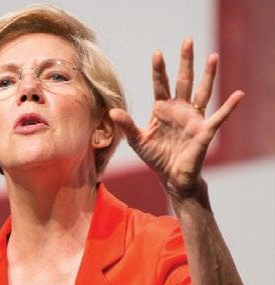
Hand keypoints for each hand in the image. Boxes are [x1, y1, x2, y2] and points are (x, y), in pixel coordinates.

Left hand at [109, 39, 243, 199]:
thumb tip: (112, 112)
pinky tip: (239, 94)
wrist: (171, 176)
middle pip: (183, 80)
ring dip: (208, 75)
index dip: (159, 70)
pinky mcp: (204, 130)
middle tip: (187, 40)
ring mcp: (193, 118)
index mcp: (162, 109)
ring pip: (202, 91)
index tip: (157, 54)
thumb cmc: (155, 157)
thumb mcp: (137, 140)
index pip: (161, 85)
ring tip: (213, 56)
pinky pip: (219, 116)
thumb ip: (127, 125)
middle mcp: (179, 109)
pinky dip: (229, 106)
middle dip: (185, 61)